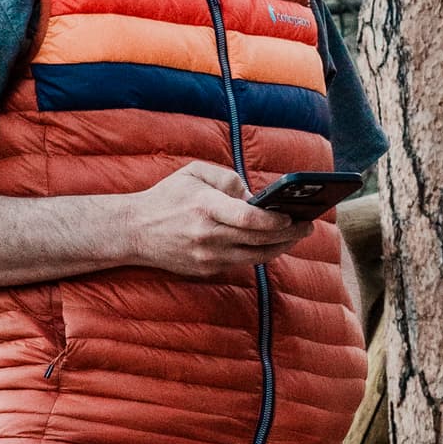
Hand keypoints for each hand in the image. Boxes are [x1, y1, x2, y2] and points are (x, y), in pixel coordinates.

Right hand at [122, 160, 312, 279]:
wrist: (134, 231)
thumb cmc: (166, 197)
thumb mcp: (194, 173)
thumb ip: (228, 179)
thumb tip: (256, 195)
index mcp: (206, 207)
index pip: (249, 218)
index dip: (275, 220)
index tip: (293, 215)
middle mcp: (208, 236)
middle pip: (259, 239)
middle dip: (289, 233)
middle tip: (308, 225)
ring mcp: (207, 257)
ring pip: (256, 256)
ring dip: (281, 246)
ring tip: (297, 234)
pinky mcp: (206, 270)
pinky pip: (242, 262)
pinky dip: (260, 253)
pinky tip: (273, 243)